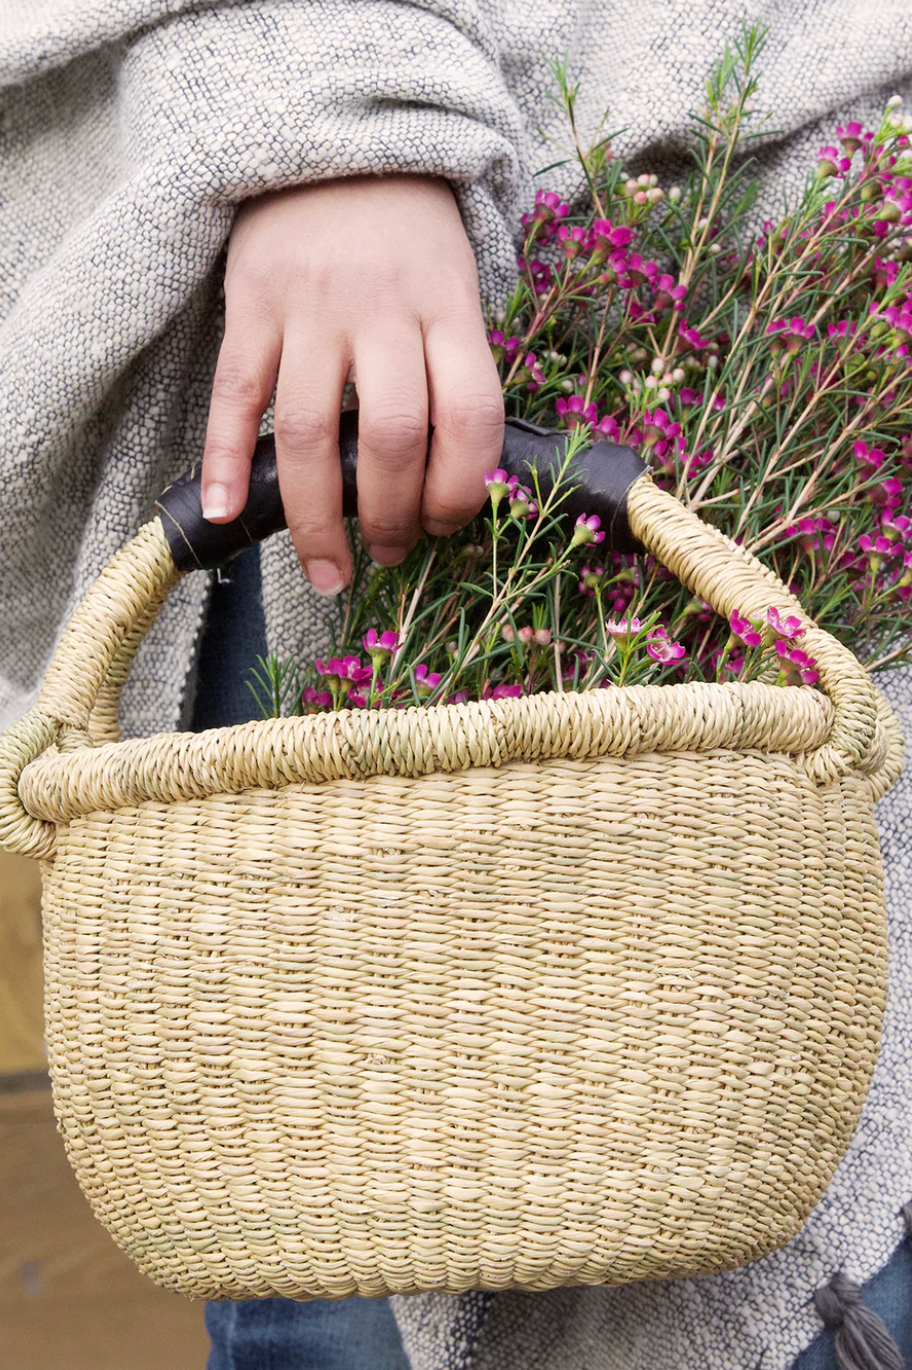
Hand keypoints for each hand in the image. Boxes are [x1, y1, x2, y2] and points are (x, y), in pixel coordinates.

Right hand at [201, 174, 504, 593]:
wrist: (333, 139)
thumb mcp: (454, 285)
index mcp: (448, 305)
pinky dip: (223, 458)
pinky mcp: (250, 302)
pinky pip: (234, 393)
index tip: (449, 524)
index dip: (464, 488)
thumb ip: (453, 366)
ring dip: (316, 518)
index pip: (471, 416)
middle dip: (393, 517)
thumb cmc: (405, 233)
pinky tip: (227, 513)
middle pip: (390, 437)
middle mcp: (381, 306)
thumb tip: (448, 481)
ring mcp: (310, 305)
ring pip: (306, 431)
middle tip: (391, 554)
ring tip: (327, 568)